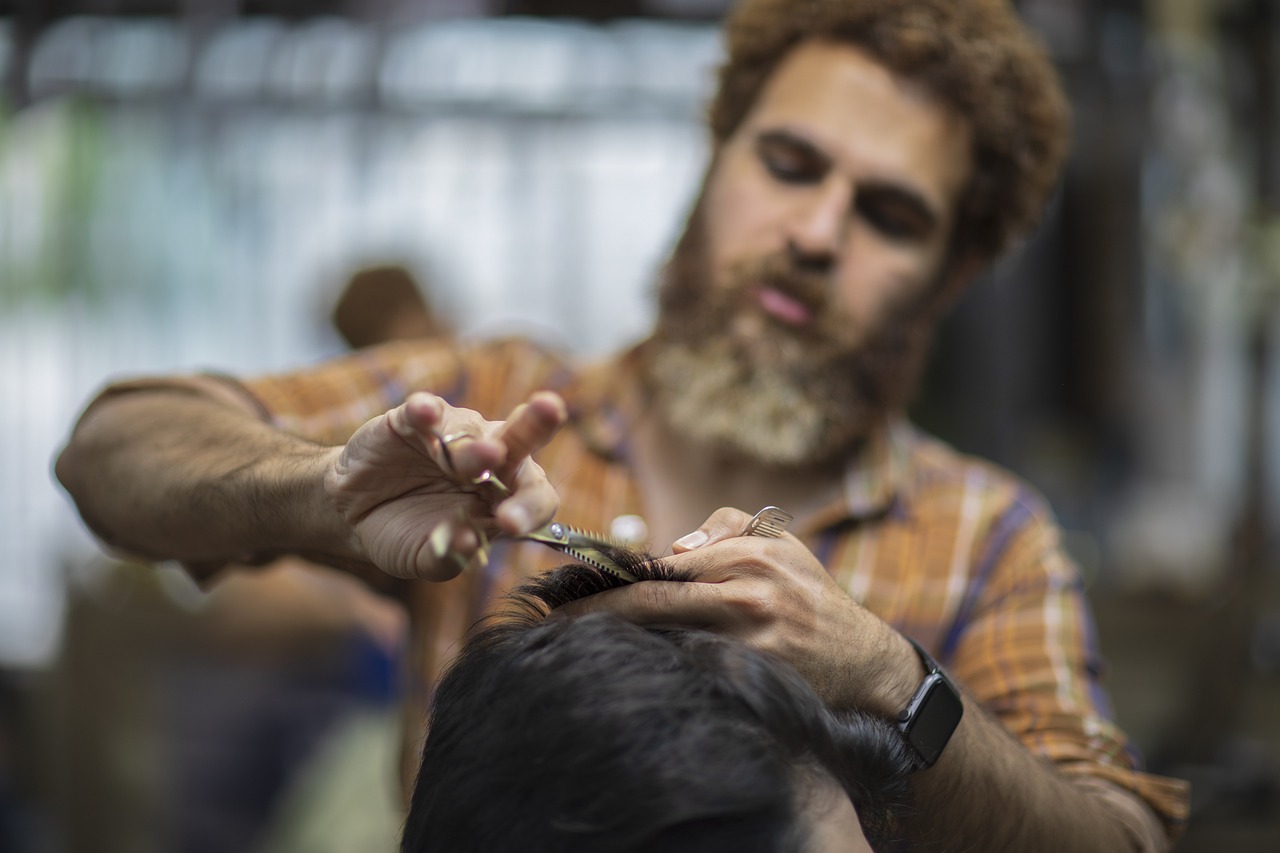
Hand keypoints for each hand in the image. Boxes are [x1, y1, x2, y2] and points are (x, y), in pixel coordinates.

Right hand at [326, 390, 565, 580]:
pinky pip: (423, 411)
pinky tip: (423, 413)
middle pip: (519, 440)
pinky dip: (424, 411)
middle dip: (537, 424)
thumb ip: (449, 555)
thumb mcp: (425, 557)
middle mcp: (488, 458)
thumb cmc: (405, 534)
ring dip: (475, 445)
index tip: (511, 525)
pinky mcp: (413, 420)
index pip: (535, 496)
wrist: (355, 512)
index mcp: (504, 495)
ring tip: (487, 455)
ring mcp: (451, 435)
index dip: (529, 508)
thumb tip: (469, 542)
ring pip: (470, 430)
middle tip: (551, 409)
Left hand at [554, 507, 917, 713]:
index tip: (565, 588)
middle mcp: (745, 594)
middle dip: (594, 614)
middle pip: (650, 602)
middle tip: (551, 622)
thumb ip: (725, 528)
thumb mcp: (780, 543)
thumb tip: (673, 545)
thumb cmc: (811, 596)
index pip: (659, 564)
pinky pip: (691, 672)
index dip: (606, 578)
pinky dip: (655, 671)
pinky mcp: (753, 678)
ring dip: (616, 645)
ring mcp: (749, 641)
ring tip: (572, 648)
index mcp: (745, 555)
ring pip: (664, 639)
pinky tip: (623, 676)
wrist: (864, 660)